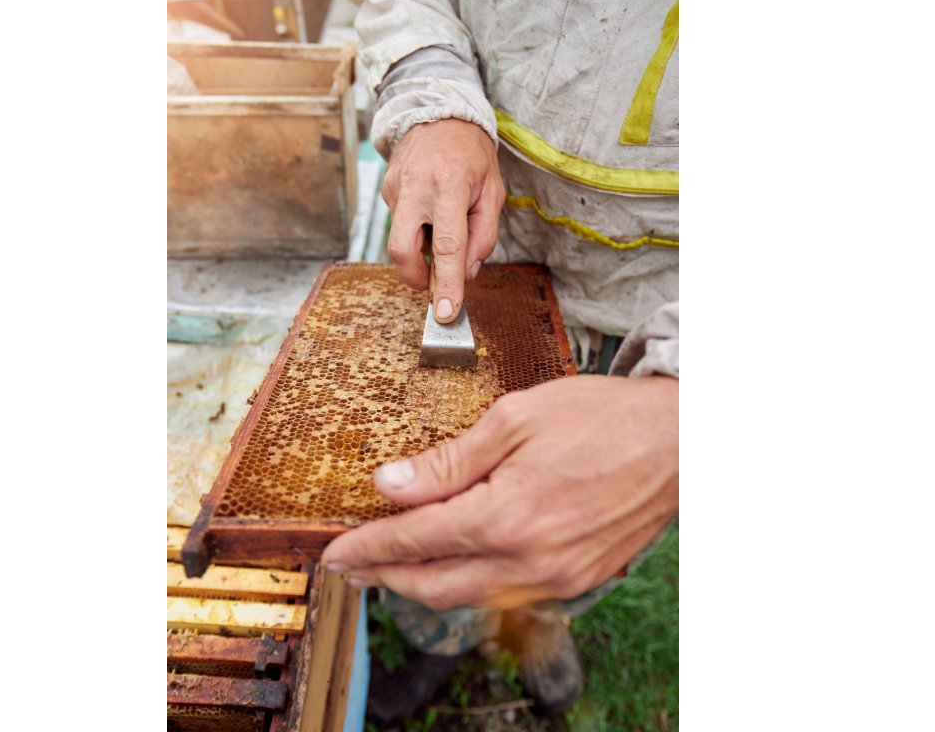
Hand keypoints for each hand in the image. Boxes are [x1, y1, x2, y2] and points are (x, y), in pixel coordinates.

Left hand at [321, 374, 678, 610]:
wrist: (678, 439)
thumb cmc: (600, 417)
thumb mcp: (514, 419)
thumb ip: (447, 461)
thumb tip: (390, 486)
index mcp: (507, 516)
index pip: (413, 541)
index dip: (367, 549)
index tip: (334, 553)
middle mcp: (529, 560)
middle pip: (434, 585)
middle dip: (385, 578)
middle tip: (352, 567)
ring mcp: (556, 578)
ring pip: (469, 596)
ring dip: (425, 584)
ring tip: (394, 567)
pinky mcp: (577, 579)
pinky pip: (506, 593)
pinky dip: (470, 583)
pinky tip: (456, 563)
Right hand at [382, 119, 504, 322]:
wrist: (440, 113)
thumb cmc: (472, 155)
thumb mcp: (493, 192)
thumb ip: (483, 235)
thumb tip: (465, 272)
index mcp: (449, 185)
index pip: (447, 246)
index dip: (446, 283)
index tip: (445, 312)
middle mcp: (416, 186)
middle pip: (402, 250)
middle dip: (415, 277)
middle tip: (433, 283)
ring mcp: (395, 187)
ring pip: (399, 240)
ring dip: (420, 249)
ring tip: (439, 228)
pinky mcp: (385, 189)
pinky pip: (400, 223)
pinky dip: (416, 229)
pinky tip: (429, 211)